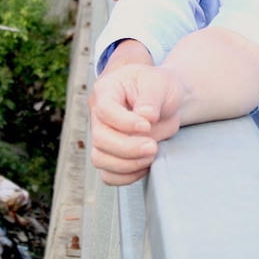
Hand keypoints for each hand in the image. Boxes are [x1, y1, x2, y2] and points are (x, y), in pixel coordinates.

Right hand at [89, 64, 182, 184]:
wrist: (159, 96)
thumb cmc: (156, 86)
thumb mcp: (159, 83)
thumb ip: (151, 99)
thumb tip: (146, 117)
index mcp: (106, 90)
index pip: (105, 110)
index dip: (125, 122)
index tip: (147, 125)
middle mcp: (98, 115)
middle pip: (100, 138)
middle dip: (128, 148)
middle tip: (152, 146)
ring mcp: (101, 136)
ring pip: (100, 159)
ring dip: (128, 164)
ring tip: (151, 154)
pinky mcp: (109, 155)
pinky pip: (108, 174)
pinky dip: (127, 176)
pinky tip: (144, 164)